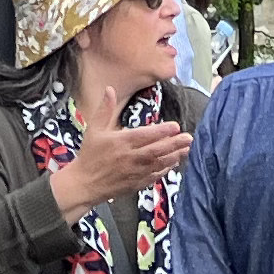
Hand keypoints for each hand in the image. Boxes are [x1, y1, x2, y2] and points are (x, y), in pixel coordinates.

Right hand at [47, 120, 194, 211]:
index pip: (145, 135)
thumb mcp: (94, 128)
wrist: (85, 183)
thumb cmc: (90, 154)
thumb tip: (110, 89)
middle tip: (189, 138)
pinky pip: (154, 176)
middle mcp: (130, 158)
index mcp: (121, 142)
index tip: (175, 126)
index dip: (161, 131)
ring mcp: (135, 172)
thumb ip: (104, 109)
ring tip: (186, 149)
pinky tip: (174, 163)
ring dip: (174, 156)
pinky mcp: (136, 183)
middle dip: (174, 144)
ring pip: (158, 164)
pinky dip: (165, 170)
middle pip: (156, 150)